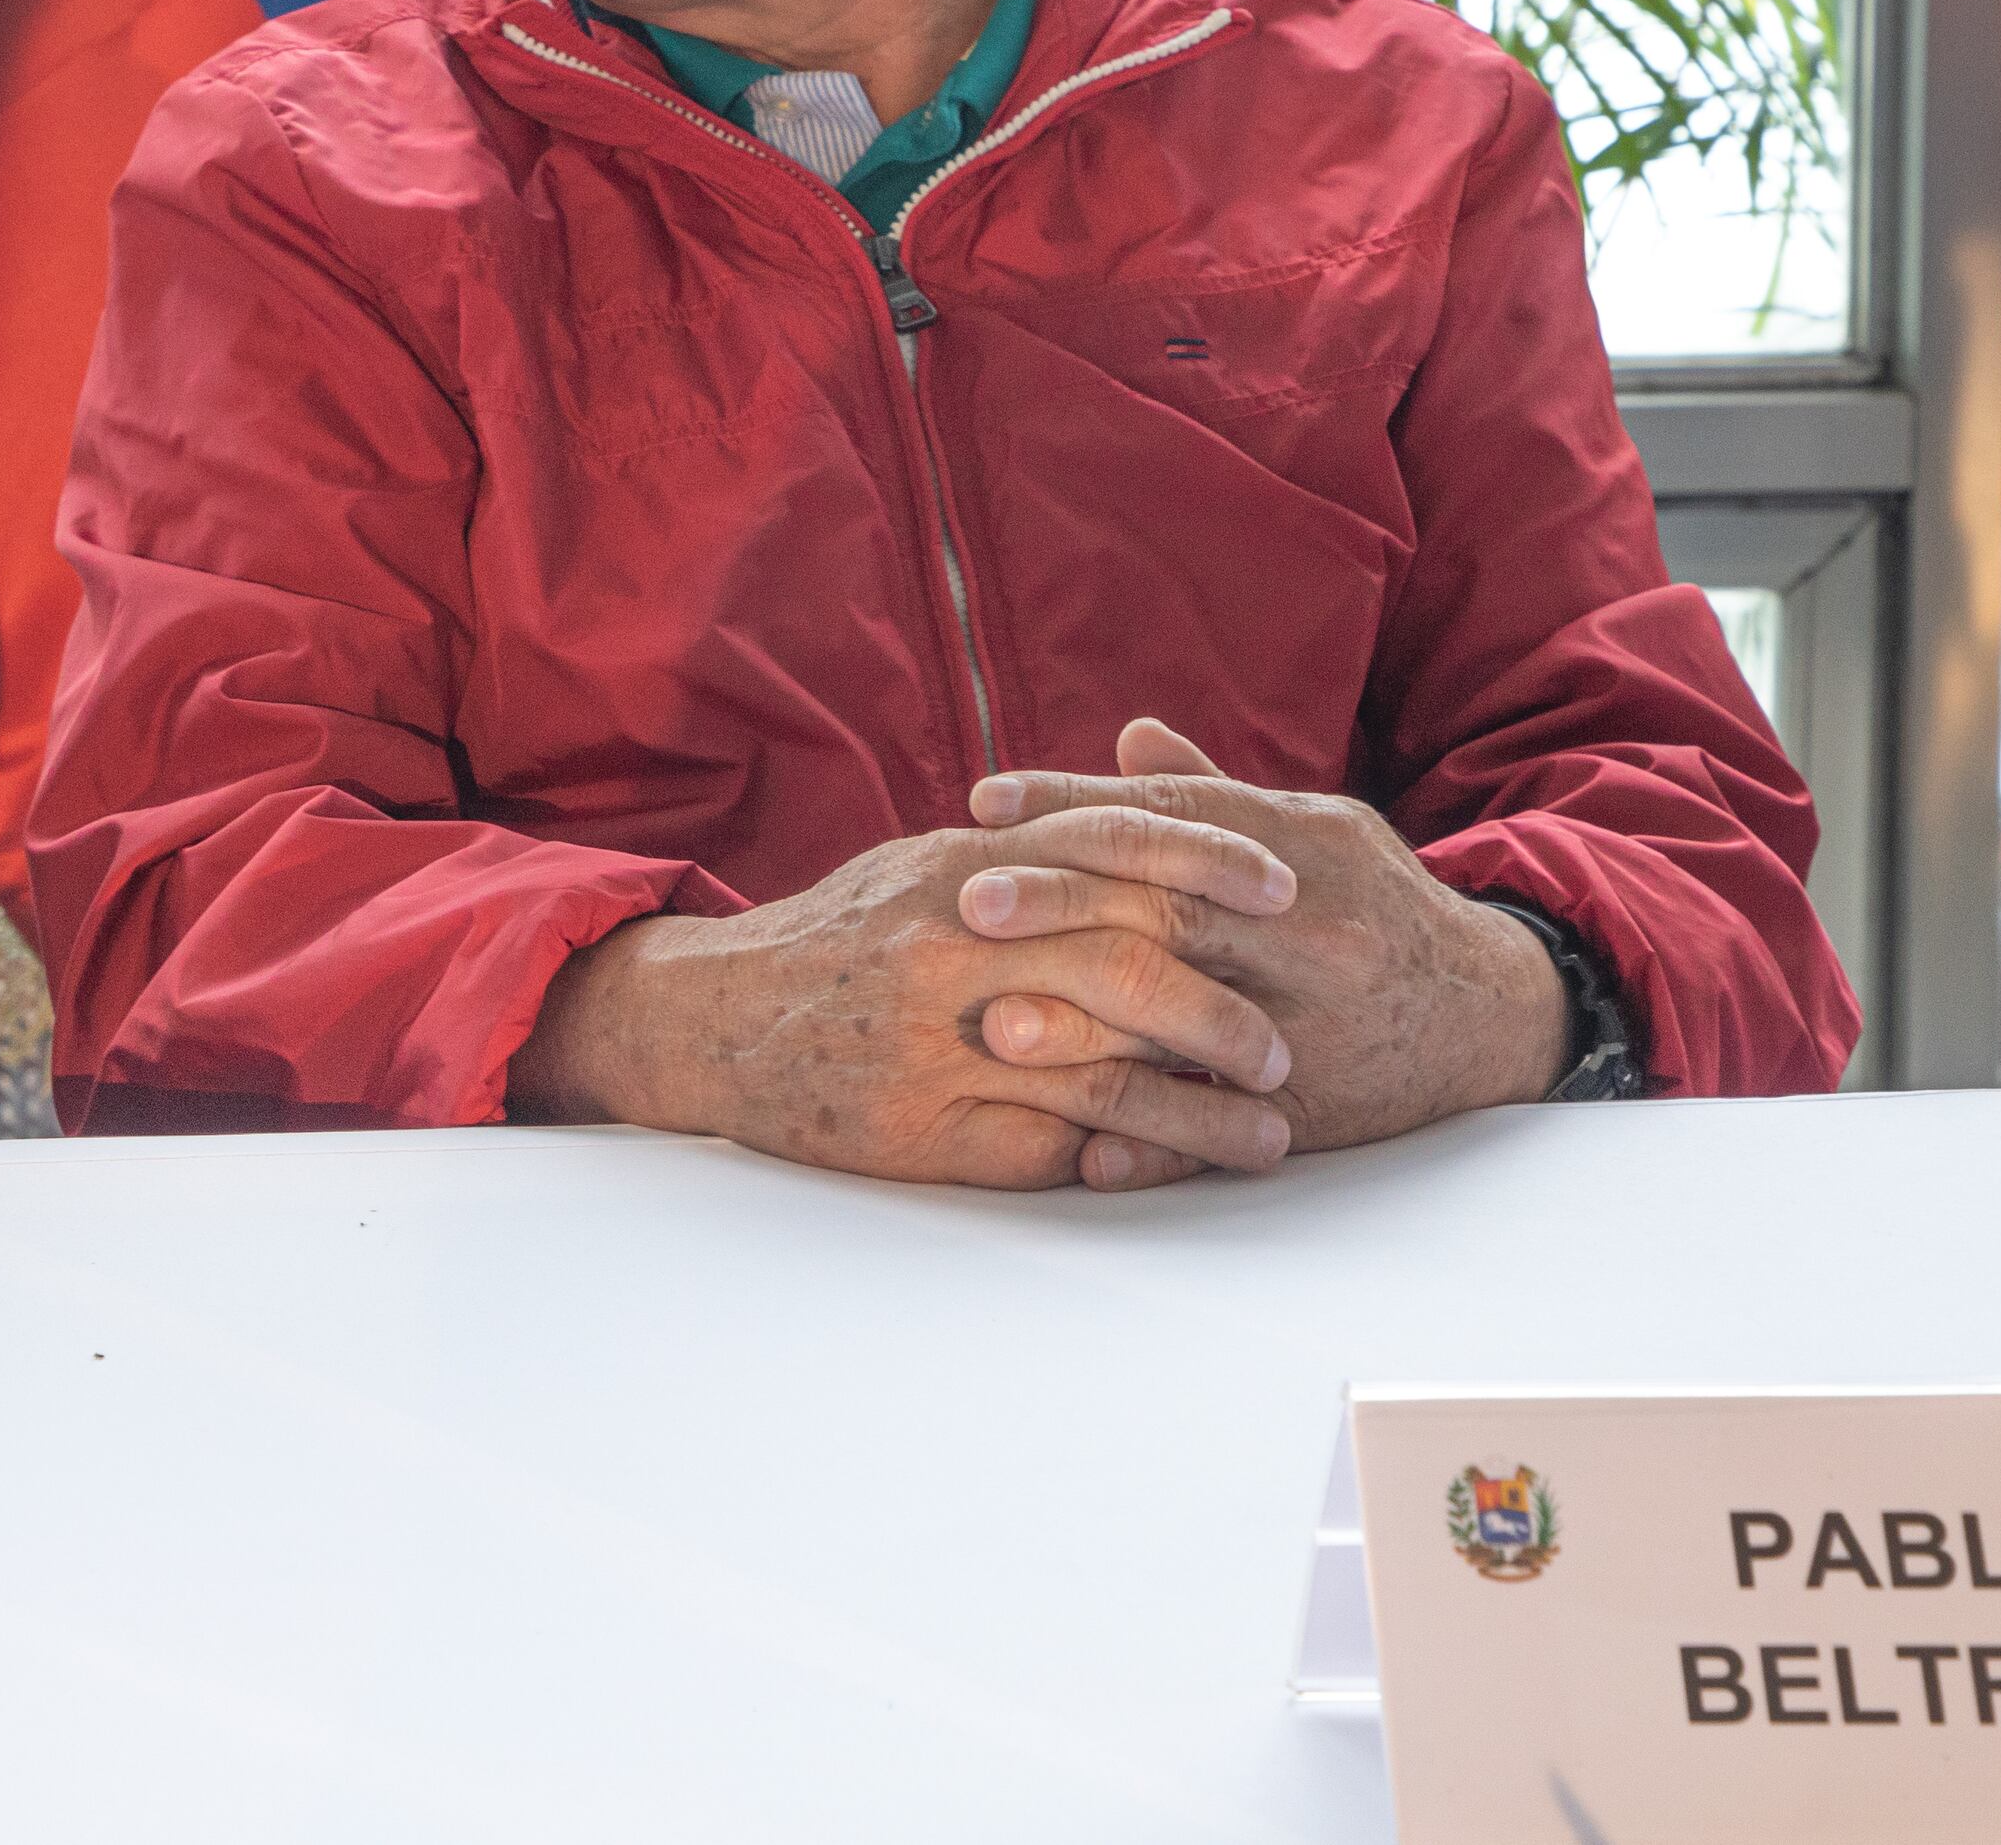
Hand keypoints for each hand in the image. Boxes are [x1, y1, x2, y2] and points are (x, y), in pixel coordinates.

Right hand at [507, 797, 1307, 1190]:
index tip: (1284, 885)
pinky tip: (1182, 1169)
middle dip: (1222, 1006)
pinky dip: (1128, 1158)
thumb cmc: (834, 939)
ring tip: (1272, 1129)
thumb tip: (1144, 830)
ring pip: (1101, 1071)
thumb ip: (1026, 854)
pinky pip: (1050, 1147)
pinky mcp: (924, 1129)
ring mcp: (937, 1042)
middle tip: (1291, 1041)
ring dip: (1200, 1106)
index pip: (1108, 850)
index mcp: (960, 868)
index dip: (1205, 862)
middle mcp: (953, 946)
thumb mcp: (922, 868)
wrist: (709, 1019)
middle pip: (1122, 963)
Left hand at [957, 719, 1569, 1187]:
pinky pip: (1228, 1130)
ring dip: (1090, 1030)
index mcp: (1301, 848)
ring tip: (998, 1027)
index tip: (984, 801)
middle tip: (965, 900)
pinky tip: (1086, 1151)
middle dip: (1061, 903)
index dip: (1075, 803)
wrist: (1490, 1012)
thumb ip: (1215, 791)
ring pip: (1189, 1022)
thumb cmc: (1372, 906)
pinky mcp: (1319, 1106)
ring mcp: (1314, 1022)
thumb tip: (1129, 736)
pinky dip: (1161, 1142)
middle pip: (1169, 909)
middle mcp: (1309, 931)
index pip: (1172, 817)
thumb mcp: (1315, 831)